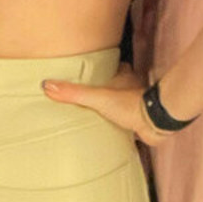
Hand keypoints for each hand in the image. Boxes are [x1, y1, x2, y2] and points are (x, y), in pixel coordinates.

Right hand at [42, 63, 167, 147]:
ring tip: (99, 115)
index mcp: (123, 78)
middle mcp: (132, 90)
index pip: (115, 68)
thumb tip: (48, 85)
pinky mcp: (140, 124)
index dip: (105, 69)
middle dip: (108, 90)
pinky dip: (122, 128)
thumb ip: (74, 93)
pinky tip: (112, 134)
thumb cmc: (130, 105)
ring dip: (115, 109)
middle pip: (119, 86)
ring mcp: (137, 107)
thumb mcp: (97, 97)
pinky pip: (129, 125)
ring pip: (124, 105)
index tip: (93, 72)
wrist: (154, 122)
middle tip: (93, 96)